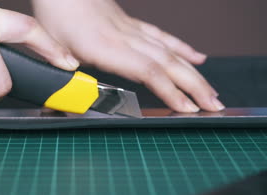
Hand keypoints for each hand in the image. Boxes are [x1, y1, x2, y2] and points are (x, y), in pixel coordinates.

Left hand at [32, 0, 224, 111]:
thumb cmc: (56, 14)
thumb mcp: (52, 46)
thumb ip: (66, 70)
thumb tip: (77, 91)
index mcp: (106, 47)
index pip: (148, 72)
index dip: (170, 91)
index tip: (187, 108)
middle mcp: (125, 38)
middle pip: (168, 63)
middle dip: (194, 87)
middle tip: (215, 106)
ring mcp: (131, 30)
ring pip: (170, 52)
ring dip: (193, 73)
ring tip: (212, 91)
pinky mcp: (131, 24)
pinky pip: (162, 37)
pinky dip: (182, 49)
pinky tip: (197, 59)